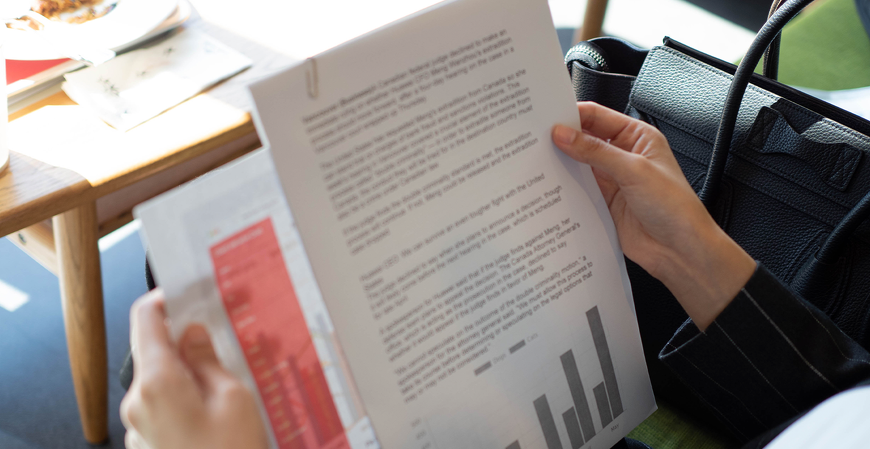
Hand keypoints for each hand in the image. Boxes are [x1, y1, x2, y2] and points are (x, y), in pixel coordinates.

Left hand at [120, 289, 268, 448]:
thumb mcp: (234, 399)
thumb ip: (209, 361)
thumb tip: (194, 334)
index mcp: (157, 383)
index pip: (145, 319)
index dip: (166, 300)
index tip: (189, 294)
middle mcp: (138, 403)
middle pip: (154, 351)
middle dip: (186, 341)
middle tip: (222, 339)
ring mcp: (139, 427)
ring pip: (161, 381)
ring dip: (189, 374)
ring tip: (227, 384)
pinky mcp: (148, 444)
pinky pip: (164, 408)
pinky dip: (186, 400)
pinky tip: (216, 411)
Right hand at [552, 102, 754, 329]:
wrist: (680, 250)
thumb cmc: (674, 208)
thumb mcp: (634, 171)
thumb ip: (596, 151)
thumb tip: (564, 134)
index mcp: (637, 137)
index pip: (598, 116)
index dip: (573, 115)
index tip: (547, 118)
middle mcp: (623, 155)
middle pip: (585, 140)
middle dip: (562, 139)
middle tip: (536, 139)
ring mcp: (612, 180)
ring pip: (578, 165)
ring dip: (561, 164)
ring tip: (537, 161)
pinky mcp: (602, 202)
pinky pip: (577, 189)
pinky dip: (563, 187)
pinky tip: (549, 186)